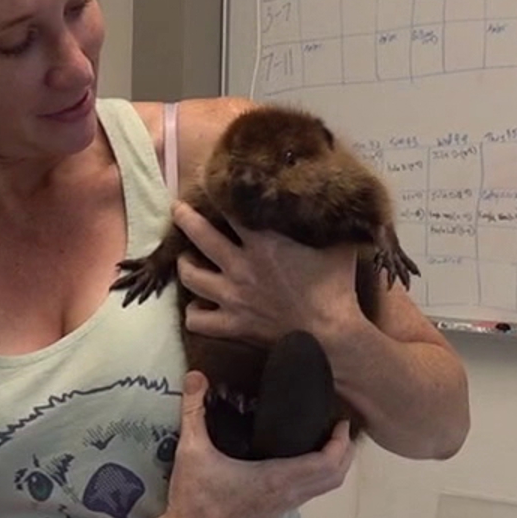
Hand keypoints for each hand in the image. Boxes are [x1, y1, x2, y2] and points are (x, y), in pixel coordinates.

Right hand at [156, 370, 355, 517]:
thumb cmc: (194, 498)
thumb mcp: (192, 450)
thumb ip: (194, 410)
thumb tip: (196, 374)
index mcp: (275, 478)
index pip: (326, 464)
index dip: (340, 443)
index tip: (341, 421)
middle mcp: (286, 495)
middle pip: (335, 477)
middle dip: (344, 452)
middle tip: (339, 427)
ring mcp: (283, 506)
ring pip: (324, 488)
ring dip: (334, 466)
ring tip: (327, 439)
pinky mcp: (275, 512)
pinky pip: (310, 493)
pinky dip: (318, 476)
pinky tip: (304, 459)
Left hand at [171, 201, 361, 346]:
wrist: (331, 335)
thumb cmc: (337, 288)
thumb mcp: (338, 245)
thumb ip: (327, 223)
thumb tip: (336, 202)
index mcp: (264, 241)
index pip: (230, 207)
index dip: (218, 191)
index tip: (211, 181)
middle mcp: (240, 265)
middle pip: (199, 234)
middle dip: (185, 218)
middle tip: (178, 209)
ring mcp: (232, 296)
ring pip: (190, 276)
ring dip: (184, 265)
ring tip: (185, 259)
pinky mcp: (233, 324)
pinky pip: (198, 321)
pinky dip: (194, 314)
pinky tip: (197, 307)